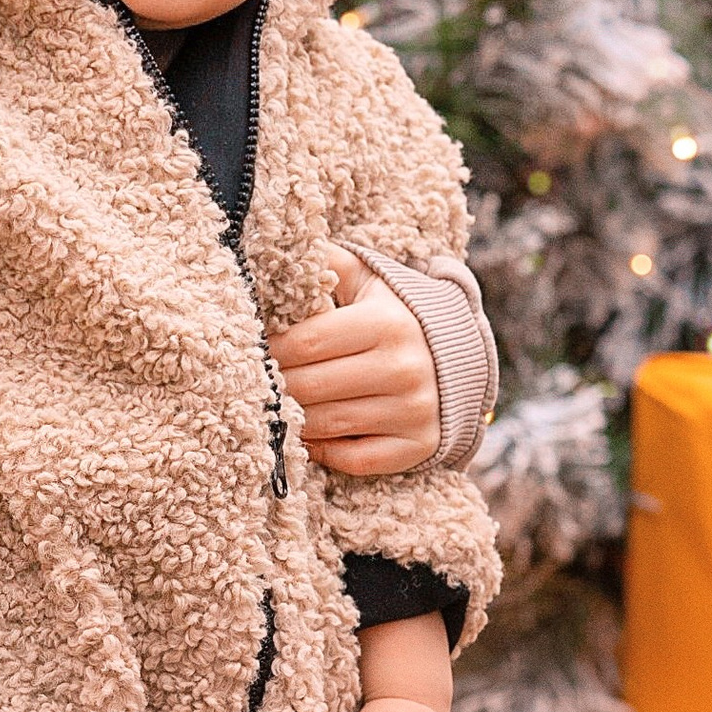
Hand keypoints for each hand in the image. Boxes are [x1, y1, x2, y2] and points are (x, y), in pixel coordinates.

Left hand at [271, 250, 440, 474]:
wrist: (458, 356)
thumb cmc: (394, 313)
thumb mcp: (367, 279)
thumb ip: (326, 263)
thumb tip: (278, 252)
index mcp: (388, 323)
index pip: (305, 343)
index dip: (270, 349)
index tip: (253, 348)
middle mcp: (404, 368)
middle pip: (310, 386)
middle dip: (275, 385)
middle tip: (255, 380)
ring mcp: (414, 411)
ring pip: (326, 424)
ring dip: (292, 418)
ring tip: (276, 404)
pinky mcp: (418, 446)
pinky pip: (352, 459)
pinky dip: (322, 450)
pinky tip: (308, 434)